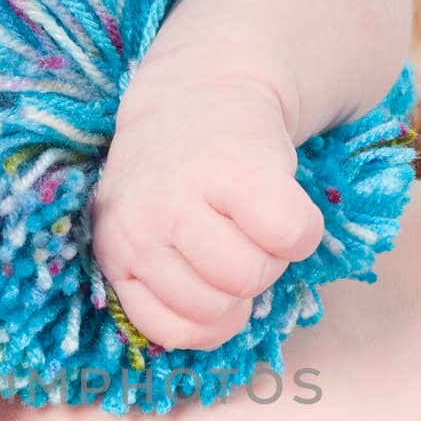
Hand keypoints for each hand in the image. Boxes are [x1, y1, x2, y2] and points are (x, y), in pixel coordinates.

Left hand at [92, 76, 323, 351]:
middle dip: (244, 280)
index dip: (211, 312)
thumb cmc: (180, 182)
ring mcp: (183, 197)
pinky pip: (292, 237)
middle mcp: (138, 226)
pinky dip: (303, 230)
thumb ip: (167, 292)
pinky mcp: (239, 170)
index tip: (208, 272)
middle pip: (222, 305)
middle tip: (235, 233)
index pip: (175, 330)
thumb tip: (223, 323)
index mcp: (117, 252)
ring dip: (273, 255)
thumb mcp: (150, 238)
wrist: (200, 90)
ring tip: (253, 216)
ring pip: (254, 276)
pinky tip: (281, 200)